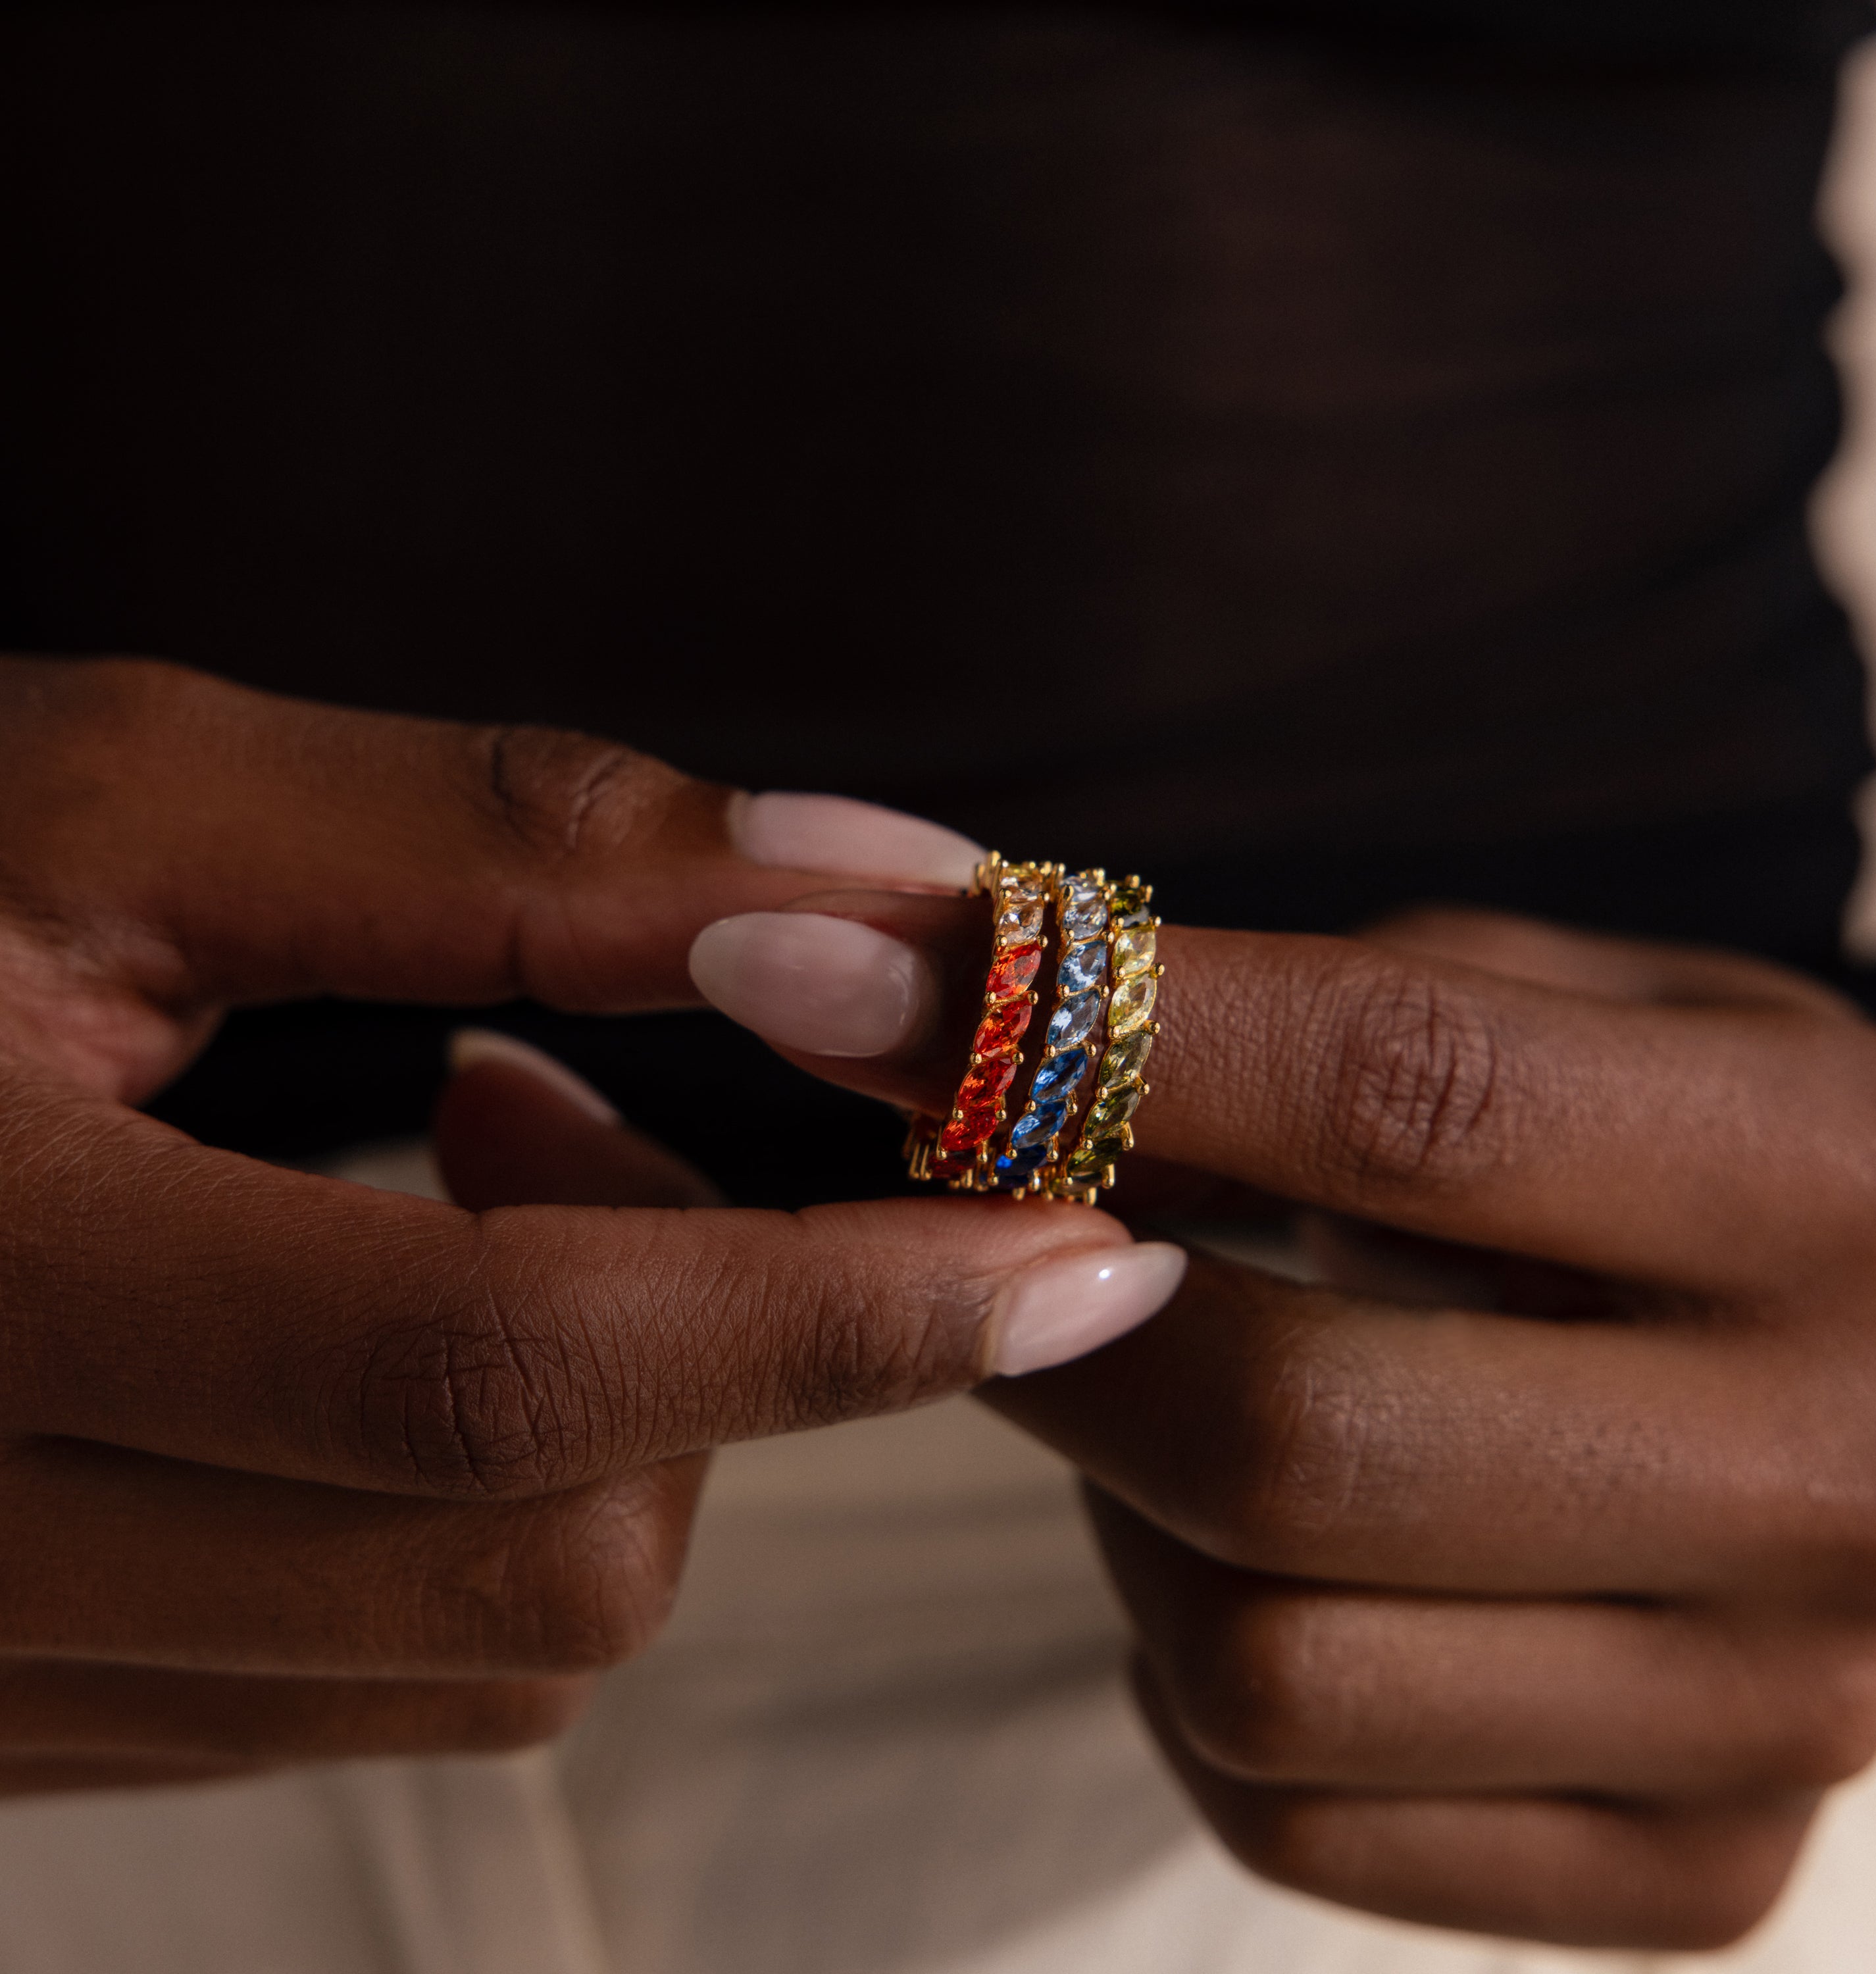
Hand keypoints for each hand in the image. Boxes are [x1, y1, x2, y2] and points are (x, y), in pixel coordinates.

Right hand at [0, 658, 1182, 1792]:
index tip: (1077, 1244)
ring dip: (602, 1429)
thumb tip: (878, 882)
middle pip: (534, 1566)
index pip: (493, 1373)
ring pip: (486, 1651)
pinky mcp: (21, 1712)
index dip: (830, 1310)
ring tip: (452, 1187)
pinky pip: (373, 1679)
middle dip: (706, 1356)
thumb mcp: (121, 799)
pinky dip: (479, 1512)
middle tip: (574, 1113)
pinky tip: (377, 1323)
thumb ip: (505, 844)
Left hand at [689, 893, 1875, 1947]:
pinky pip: (1295, 1811)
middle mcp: (1858, 1471)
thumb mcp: (1567, 1009)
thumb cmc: (1689, 1147)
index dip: (1061, 1028)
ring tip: (1161, 1389)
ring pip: (1260, 1656)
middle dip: (1041, 1322)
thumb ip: (1304, 1009)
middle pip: (1290, 1432)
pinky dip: (1188, 1670)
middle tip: (969, 1230)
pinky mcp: (1695, 1872)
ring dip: (1118, 1504)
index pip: (1392, 1095)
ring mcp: (1785, 1714)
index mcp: (1843, 1188)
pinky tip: (1250, 1551)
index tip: (810, 969)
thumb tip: (950, 1002)